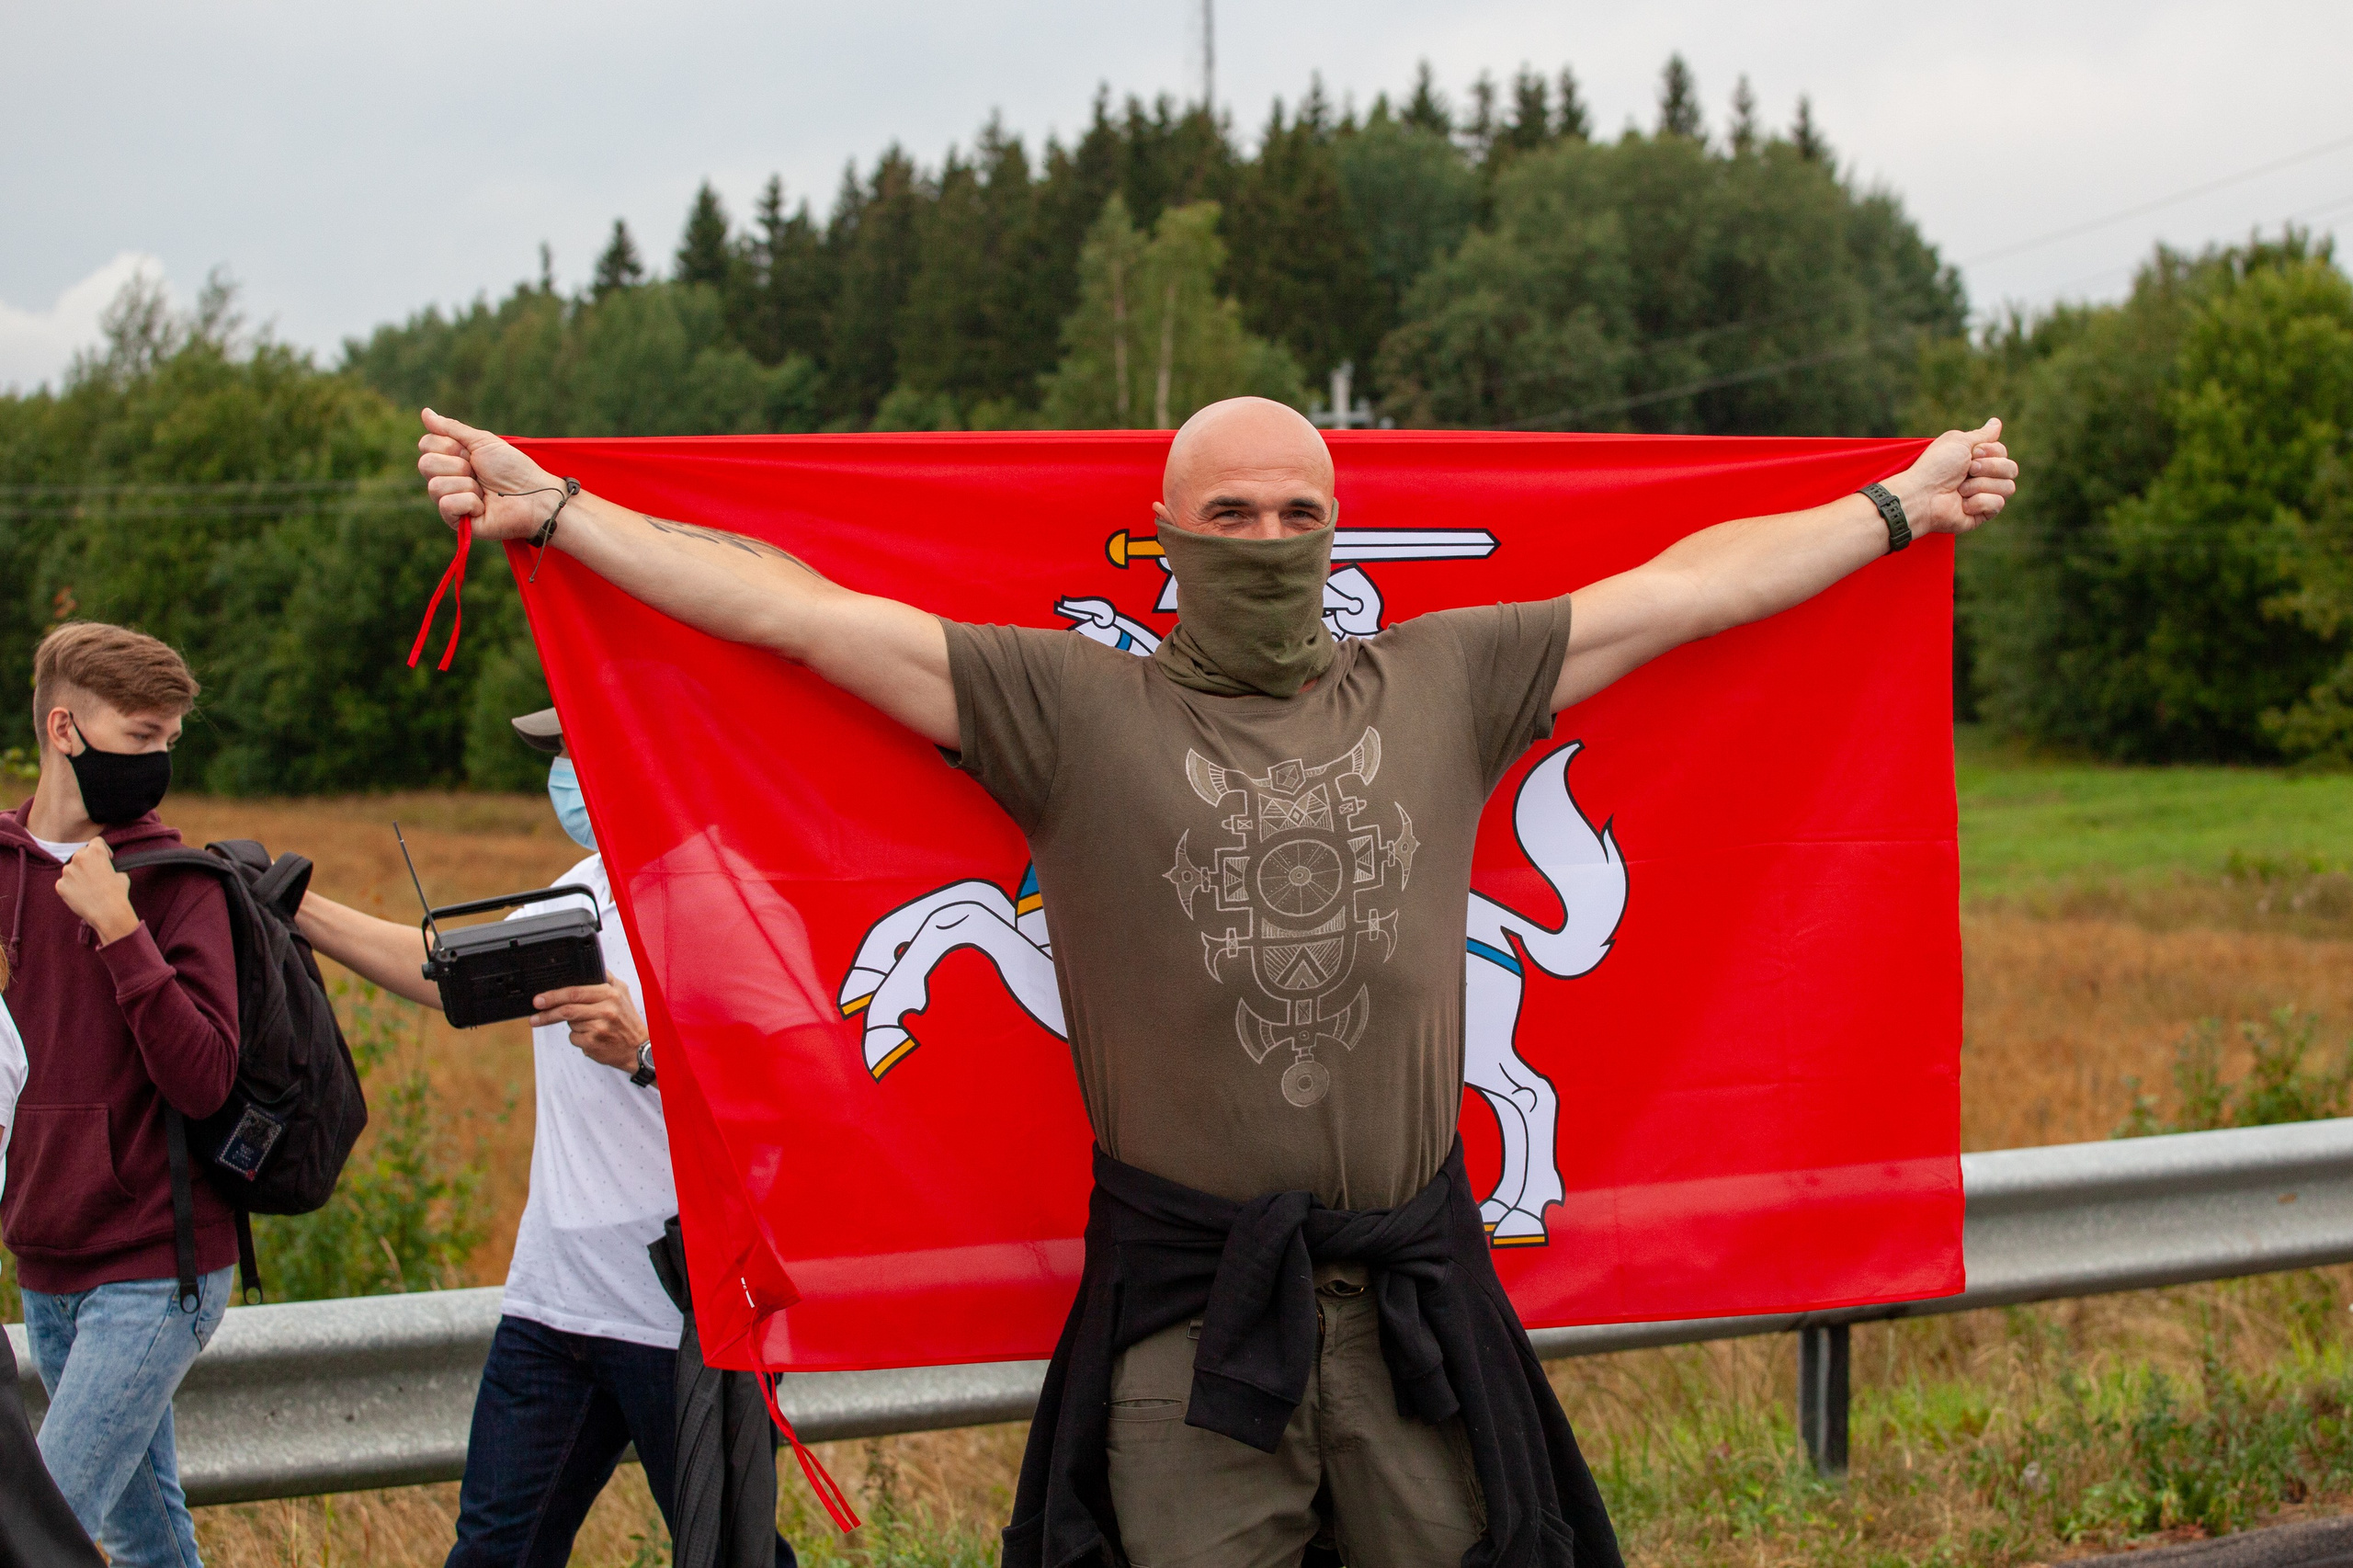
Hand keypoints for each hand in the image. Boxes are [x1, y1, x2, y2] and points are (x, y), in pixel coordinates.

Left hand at [55, 840, 138, 945]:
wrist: (107, 912)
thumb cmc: (117, 893)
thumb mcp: (122, 874)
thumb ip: (112, 867)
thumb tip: (109, 869)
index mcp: (96, 852)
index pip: (96, 841)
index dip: (103, 849)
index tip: (106, 859)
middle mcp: (78, 858)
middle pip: (81, 853)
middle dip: (88, 861)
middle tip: (96, 874)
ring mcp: (67, 872)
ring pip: (71, 868)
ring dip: (78, 874)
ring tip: (88, 887)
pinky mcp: (60, 885)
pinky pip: (64, 882)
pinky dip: (71, 887)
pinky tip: (81, 894)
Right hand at [417, 409, 567, 542]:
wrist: (533, 494)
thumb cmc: (512, 468)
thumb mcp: (482, 441)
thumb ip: (452, 429)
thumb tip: (425, 412)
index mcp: (449, 459)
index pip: (425, 444)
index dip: (450, 445)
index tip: (472, 453)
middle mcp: (445, 479)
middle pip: (426, 464)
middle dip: (458, 465)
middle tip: (478, 472)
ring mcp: (449, 501)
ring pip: (435, 486)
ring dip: (467, 485)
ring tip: (483, 491)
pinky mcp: (456, 522)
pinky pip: (446, 505)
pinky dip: (469, 502)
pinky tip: (483, 506)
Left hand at [529, 981, 648, 1072]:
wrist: (638, 1048)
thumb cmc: (628, 1020)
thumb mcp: (622, 992)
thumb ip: (606, 978)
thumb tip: (589, 966)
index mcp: (610, 994)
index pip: (576, 991)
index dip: (554, 995)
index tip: (539, 998)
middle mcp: (606, 1010)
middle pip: (567, 1009)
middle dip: (547, 1012)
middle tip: (534, 1016)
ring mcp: (599, 1028)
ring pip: (570, 1024)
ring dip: (572, 1025)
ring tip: (588, 1026)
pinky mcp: (594, 1044)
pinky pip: (574, 1038)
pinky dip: (578, 1037)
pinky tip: (591, 1037)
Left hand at [1895, 418, 2016, 536]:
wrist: (1923, 495)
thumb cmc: (1936, 466)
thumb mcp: (1959, 442)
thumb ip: (1982, 435)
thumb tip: (1997, 423)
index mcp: (1977, 459)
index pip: (2003, 452)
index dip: (1991, 452)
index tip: (1972, 454)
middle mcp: (1983, 477)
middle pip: (2011, 469)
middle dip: (1989, 468)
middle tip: (1968, 470)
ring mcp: (1984, 496)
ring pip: (2007, 487)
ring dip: (1981, 485)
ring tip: (1960, 490)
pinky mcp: (1982, 514)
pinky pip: (1997, 504)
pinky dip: (1978, 502)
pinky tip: (1962, 504)